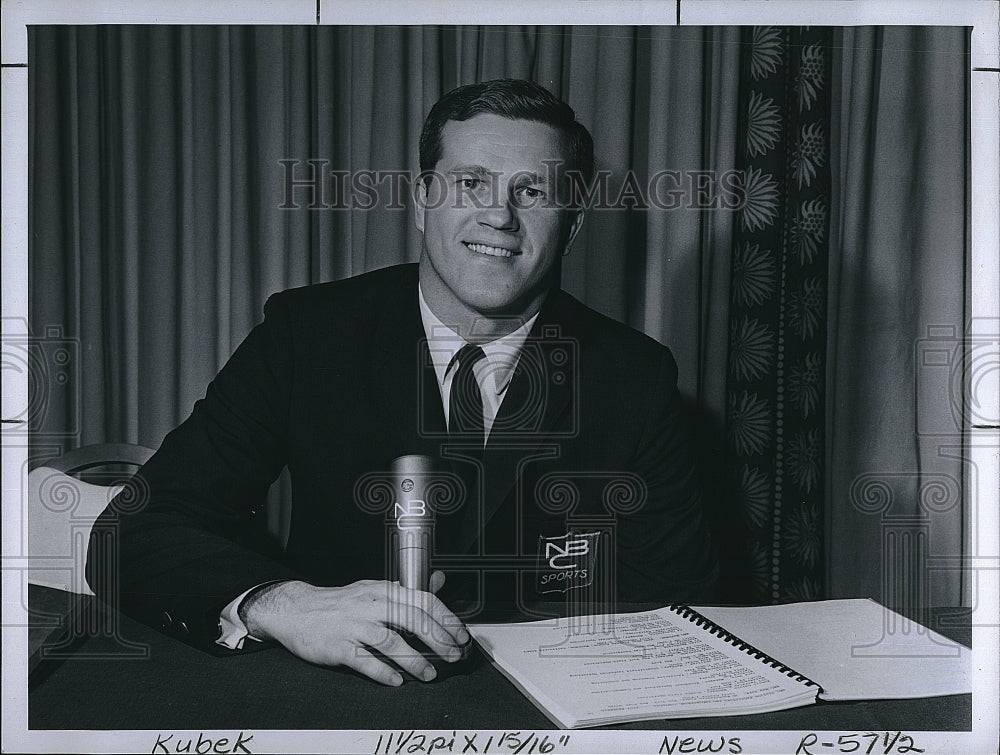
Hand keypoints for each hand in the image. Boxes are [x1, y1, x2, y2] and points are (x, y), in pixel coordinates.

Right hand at [238, 571, 468, 685]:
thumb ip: (408, 589)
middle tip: (453, 655)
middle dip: (437, 639)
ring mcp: (353, 625)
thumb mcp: (376, 589)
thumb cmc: (342, 602)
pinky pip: (364, 661)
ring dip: (414, 659)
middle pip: (411, 618)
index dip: (445, 618)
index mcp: (384, 590)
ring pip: (390, 641)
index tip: (460, 635)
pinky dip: (383, 672)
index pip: (422, 599)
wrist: (296, 610)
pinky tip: (397, 680)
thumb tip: (440, 579)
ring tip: (429, 673)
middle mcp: (371, 604)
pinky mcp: (337, 646)